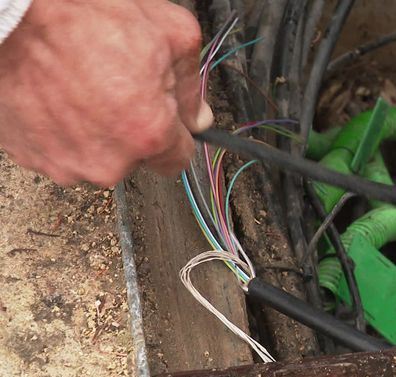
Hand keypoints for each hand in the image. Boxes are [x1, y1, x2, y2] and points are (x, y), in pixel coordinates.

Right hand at [0, 0, 212, 186]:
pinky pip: (60, 151)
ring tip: (82, 89)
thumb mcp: (169, 34)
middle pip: (135, 158)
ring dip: (96, 131)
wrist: (12, 16)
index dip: (174, 135)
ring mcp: (65, 164)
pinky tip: (58, 98)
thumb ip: (194, 85)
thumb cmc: (82, 19)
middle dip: (133, 129)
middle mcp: (108, 161)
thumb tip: (199, 118)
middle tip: (117, 89)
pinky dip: (62, 131)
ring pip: (96, 156)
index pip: (177, 160)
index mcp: (147, 134)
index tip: (165, 120)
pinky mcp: (32, 158)